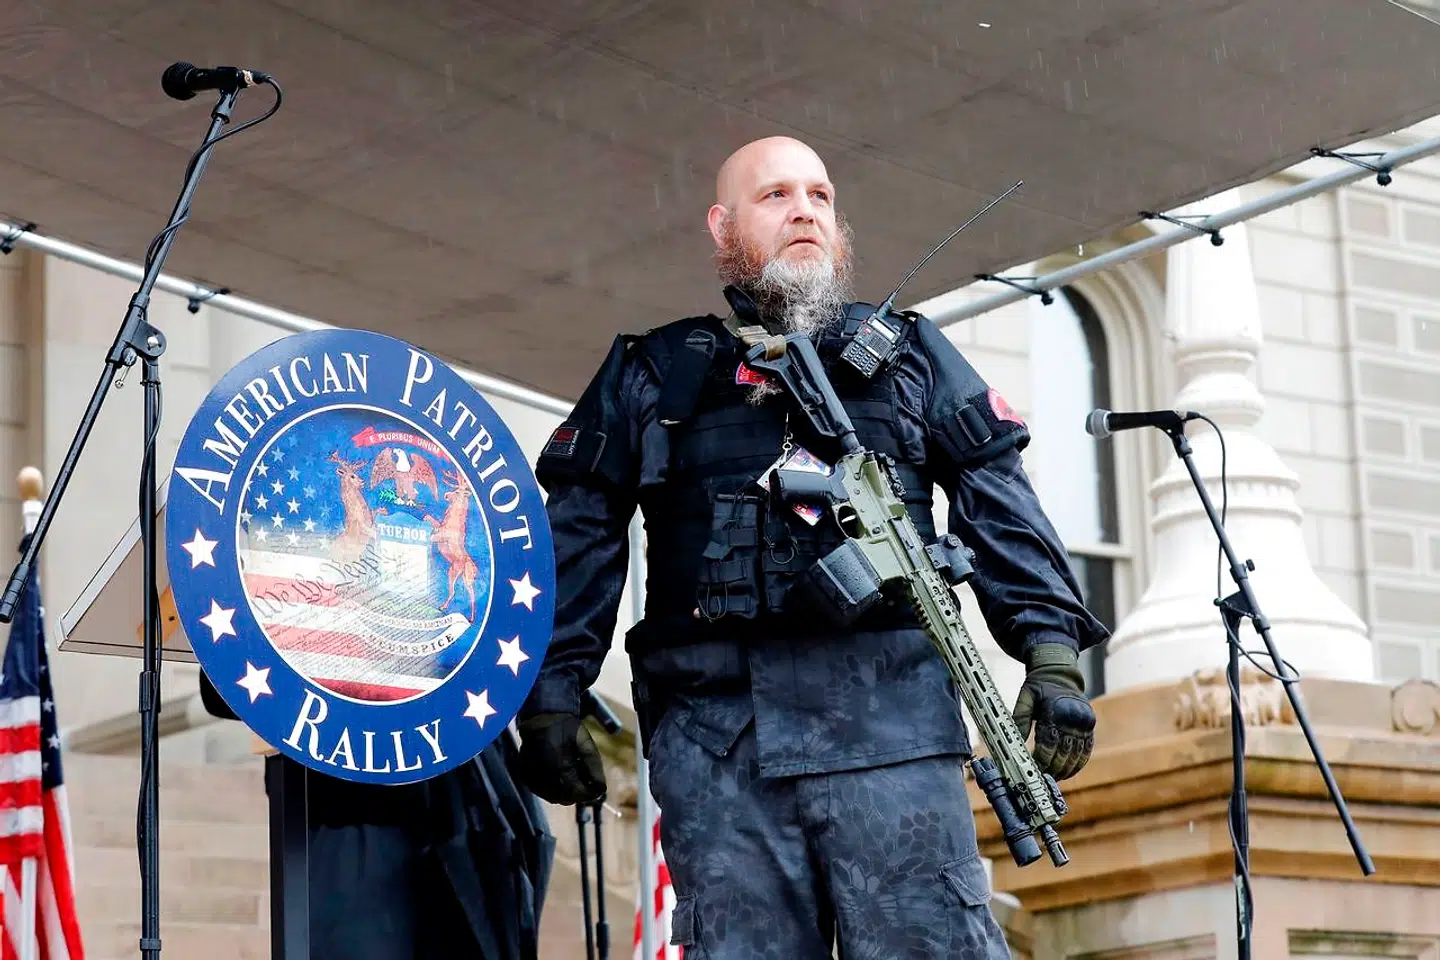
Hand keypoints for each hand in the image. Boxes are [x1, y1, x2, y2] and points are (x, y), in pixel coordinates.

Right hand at [516, 712, 607, 804]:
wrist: (541, 717)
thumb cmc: (566, 728)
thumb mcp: (584, 742)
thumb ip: (594, 765)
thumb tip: (601, 788)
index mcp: (559, 764)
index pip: (576, 792)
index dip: (588, 795)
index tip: (597, 791)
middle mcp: (542, 774)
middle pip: (564, 798)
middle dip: (578, 794)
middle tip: (587, 785)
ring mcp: (531, 776)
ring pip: (553, 797)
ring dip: (566, 794)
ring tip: (573, 778)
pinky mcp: (525, 776)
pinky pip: (542, 792)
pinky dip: (553, 790)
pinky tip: (560, 778)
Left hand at [1011, 643, 1094, 779]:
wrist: (1061, 672)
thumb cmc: (1040, 685)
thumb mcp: (1025, 696)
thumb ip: (1020, 717)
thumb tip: (1016, 741)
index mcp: (1055, 710)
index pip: (1048, 742)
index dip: (1041, 759)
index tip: (1032, 769)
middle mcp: (1072, 717)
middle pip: (1063, 751)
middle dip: (1053, 768)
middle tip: (1042, 779)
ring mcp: (1084, 723)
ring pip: (1076, 754)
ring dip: (1066, 769)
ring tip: (1055, 779)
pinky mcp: (1090, 726)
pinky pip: (1087, 750)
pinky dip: (1079, 763)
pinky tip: (1070, 771)